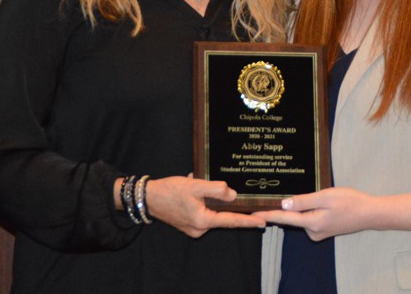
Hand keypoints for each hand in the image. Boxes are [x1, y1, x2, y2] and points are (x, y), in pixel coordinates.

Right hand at [144, 174, 265, 237]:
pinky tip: (192, 187)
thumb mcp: (195, 186)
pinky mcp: (188, 224)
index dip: (248, 221)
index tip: (263, 221)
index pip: (231, 220)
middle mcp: (199, 228)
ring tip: (196, 182)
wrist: (147, 197)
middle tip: (219, 189)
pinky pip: (201, 212)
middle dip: (223, 201)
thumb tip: (233, 195)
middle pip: (221, 216)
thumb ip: (216, 190)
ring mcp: (193, 228)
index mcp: (203, 220)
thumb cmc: (170, 190)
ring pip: (210, 212)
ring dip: (208, 198)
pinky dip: (201, 200)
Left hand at [252, 187, 374, 240]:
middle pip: (293, 218)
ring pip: (303, 217)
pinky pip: (310, 219)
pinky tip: (322, 203)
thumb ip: (304, 201)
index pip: (285, 219)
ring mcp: (319, 233)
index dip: (268, 215)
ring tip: (317, 196)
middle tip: (280, 195)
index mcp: (312, 223)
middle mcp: (313, 231)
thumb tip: (284, 205)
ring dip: (303, 207)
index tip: (253, 215)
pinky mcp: (324, 230)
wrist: (370, 214)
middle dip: (285, 208)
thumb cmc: (350, 202)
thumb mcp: (325, 196)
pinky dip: (311, 210)